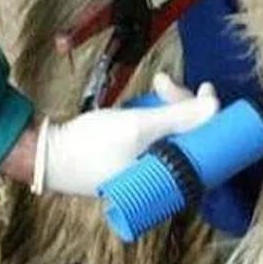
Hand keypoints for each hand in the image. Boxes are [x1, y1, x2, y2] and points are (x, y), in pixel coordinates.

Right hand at [33, 74, 219, 196]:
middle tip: (165, 82)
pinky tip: (145, 101)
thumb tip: (216, 107)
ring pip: (173, 133)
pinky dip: (155, 116)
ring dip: (168, 105)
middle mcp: (162, 179)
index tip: (205, 90)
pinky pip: (157, 136)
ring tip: (156, 84)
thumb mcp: (139, 126)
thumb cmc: (91, 146)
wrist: (47, 155)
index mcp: (169, 180)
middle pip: (190, 137)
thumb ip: (178, 117)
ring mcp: (147, 170)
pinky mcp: (134, 160)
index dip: (209, 118)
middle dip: (182, 105)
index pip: (206, 149)